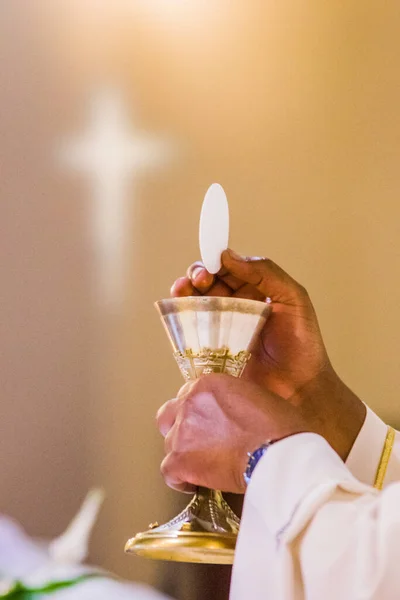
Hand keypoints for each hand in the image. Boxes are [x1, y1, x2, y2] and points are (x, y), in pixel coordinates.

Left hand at [158, 374, 313, 493]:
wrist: (278, 452)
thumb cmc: (279, 426)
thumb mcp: (256, 396)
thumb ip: (232, 400)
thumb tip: (230, 415)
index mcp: (207, 384)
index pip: (188, 394)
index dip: (197, 411)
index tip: (205, 422)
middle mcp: (189, 404)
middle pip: (169, 416)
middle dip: (179, 428)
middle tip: (196, 442)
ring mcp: (182, 432)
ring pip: (169, 444)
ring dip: (182, 454)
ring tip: (200, 466)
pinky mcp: (181, 460)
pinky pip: (168, 471)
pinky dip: (178, 479)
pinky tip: (192, 484)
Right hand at [172, 249, 328, 398]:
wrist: (299, 389)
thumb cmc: (302, 345)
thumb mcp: (293, 297)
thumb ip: (266, 272)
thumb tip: (229, 256)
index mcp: (254, 291)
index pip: (229, 268)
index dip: (217, 261)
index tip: (213, 261)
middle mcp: (234, 307)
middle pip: (207, 282)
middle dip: (198, 274)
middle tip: (201, 279)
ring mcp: (220, 328)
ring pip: (194, 302)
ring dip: (184, 290)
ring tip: (183, 289)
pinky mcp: (209, 350)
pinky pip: (189, 330)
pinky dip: (179, 315)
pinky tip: (180, 308)